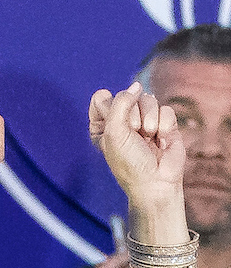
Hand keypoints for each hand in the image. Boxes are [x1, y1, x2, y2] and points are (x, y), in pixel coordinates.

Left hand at [90, 82, 184, 208]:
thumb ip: (120, 104)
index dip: (108, 109)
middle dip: (132, 116)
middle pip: (128, 95)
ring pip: (148, 99)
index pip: (101, 98)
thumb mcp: (114, 132)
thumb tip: (136, 85)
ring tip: (149, 138)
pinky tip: (162, 141)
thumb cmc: (129, 161)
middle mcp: (123, 120)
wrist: (155, 181)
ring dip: (149, 121)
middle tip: (135, 136)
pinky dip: (164, 126)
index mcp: (102, 124)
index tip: (112, 127)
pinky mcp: (164, 123)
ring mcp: (144, 120)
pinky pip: (166, 109)